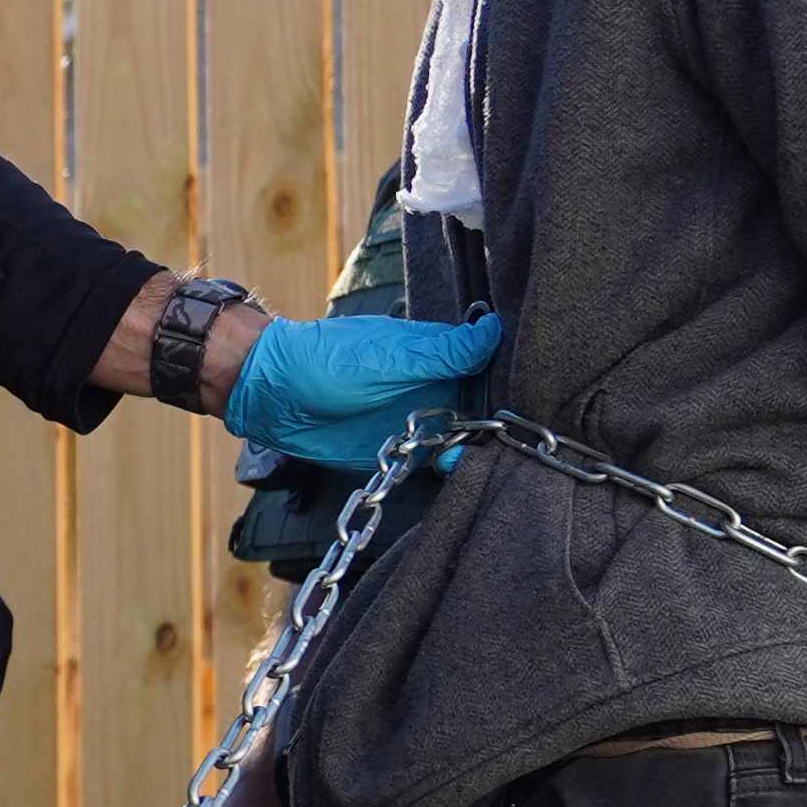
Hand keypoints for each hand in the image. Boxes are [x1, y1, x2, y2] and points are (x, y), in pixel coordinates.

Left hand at [220, 308, 505, 469]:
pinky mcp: (397, 454)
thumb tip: (494, 329)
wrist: (271, 395)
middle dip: (499, 428)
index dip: (511, 384)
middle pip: (482, 410)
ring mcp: (416, 423)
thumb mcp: (390, 356)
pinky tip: (463, 476)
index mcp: (434, 357)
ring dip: (475, 452)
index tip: (535, 399)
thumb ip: (443, 351)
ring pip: (462, 441)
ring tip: (488, 463)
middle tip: (514, 444)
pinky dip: (449, 472)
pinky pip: (432, 465)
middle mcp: (431, 390)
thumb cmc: (326, 362)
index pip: (488, 369)